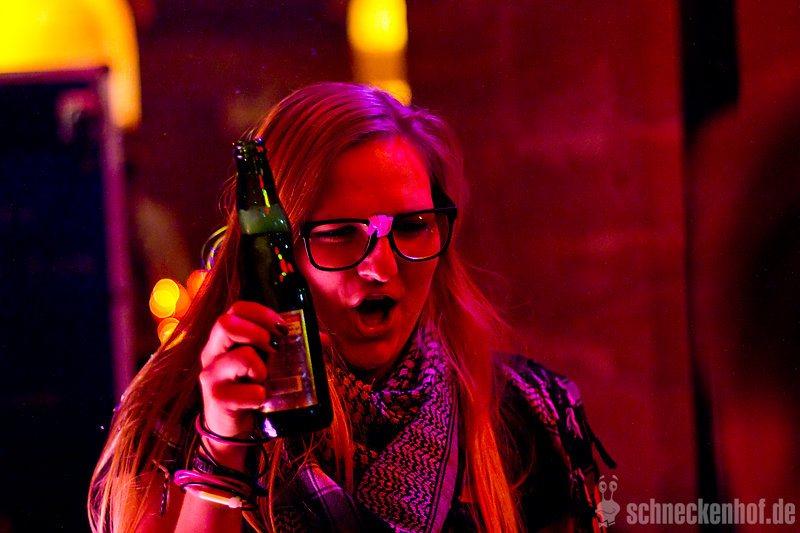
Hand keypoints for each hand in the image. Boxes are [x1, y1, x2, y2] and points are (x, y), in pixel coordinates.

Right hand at [198, 301, 286, 465]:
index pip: (237, 309)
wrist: (233, 430)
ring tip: (265, 379)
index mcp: (225, 339)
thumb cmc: (251, 389)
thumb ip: (291, 349)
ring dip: (262, 367)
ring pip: (239, 356)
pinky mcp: (217, 398)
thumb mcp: (268, 365)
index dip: (261, 312)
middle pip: (226, 324)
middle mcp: (213, 352)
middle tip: (275, 348)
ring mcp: (212, 375)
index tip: (282, 326)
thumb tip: (322, 339)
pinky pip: (246, 392)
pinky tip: (261, 401)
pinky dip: (260, 396)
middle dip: (258, 332)